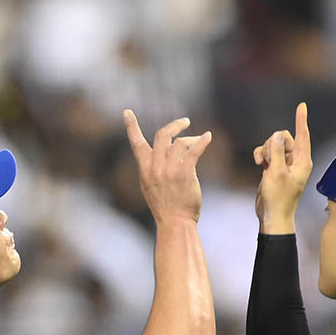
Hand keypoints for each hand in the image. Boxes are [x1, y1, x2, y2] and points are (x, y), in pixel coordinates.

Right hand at [124, 110, 212, 224]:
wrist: (174, 222)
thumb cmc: (165, 207)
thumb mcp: (150, 187)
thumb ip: (152, 169)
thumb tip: (163, 152)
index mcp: (145, 169)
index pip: (136, 143)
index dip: (131, 126)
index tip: (127, 111)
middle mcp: (155, 167)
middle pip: (163, 135)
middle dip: (175, 126)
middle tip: (186, 122)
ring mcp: (169, 170)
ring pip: (180, 143)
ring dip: (191, 139)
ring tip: (199, 141)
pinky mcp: (184, 174)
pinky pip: (194, 151)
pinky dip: (202, 141)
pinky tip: (208, 137)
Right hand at [253, 102, 312, 233]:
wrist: (272, 215)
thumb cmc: (278, 198)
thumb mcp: (276, 172)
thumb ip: (276, 151)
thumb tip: (276, 135)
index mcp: (302, 161)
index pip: (302, 135)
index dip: (301, 119)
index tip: (302, 106)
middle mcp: (296, 160)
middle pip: (283, 137)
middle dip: (272, 143)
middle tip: (267, 159)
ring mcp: (285, 164)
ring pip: (273, 144)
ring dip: (265, 150)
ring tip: (262, 164)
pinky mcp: (275, 168)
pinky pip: (267, 152)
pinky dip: (261, 155)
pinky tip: (258, 163)